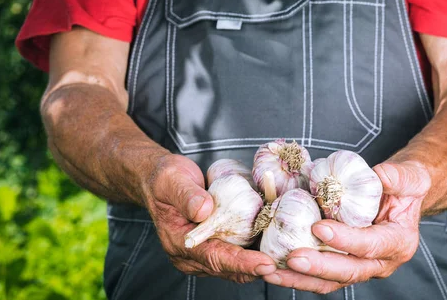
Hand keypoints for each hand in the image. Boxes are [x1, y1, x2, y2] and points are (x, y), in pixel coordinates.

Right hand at [142, 154, 276, 282]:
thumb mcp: (172, 181)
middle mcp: (191, 255)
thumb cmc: (165, 180)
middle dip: (257, 268)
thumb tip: (205, 210)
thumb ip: (187, 196)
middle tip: (285, 263)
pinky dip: (254, 250)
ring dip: (259, 262)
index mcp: (179, 243)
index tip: (264, 264)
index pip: (214, 258)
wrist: (160, 179)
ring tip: (286, 257)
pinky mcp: (214, 245)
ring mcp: (203, 253)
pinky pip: (236, 252)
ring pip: (235, 265)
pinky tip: (274, 244)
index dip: (241, 263)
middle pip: (229, 268)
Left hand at [262, 161, 429, 292]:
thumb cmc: (405, 187)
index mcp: (398, 242)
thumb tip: (380, 175)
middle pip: (348, 272)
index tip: (319, 228)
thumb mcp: (410, 177)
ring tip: (271, 271)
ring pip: (329, 281)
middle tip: (292, 257)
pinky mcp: (342, 266)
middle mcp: (380, 262)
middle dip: (318, 267)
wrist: (400, 198)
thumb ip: (399, 177)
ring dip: (299, 279)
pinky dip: (295, 275)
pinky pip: (319, 276)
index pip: (370, 246)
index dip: (345, 240)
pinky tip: (272, 267)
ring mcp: (360, 268)